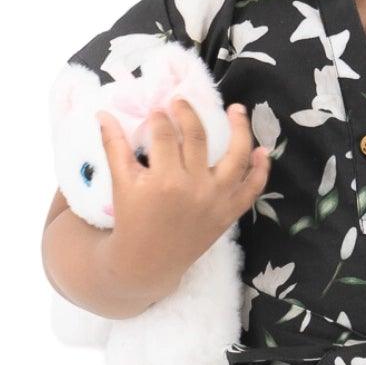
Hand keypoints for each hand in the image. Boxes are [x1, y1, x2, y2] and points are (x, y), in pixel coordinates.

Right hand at [97, 96, 269, 304]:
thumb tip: (103, 114)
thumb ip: (113, 146)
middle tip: (181, 102)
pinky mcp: (228, 213)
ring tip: (237, 109)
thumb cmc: (132, 220)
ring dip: (241, 129)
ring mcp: (216, 200)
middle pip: (197, 137)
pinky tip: (262, 150)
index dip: (160, 118)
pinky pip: (252, 189)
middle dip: (188, 113)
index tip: (157, 111)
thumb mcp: (121, 183)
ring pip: (237, 156)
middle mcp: (194, 188)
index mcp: (164, 180)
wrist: (148, 262)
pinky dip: (261, 170)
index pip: (164, 134)